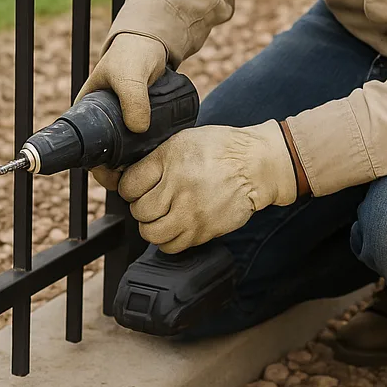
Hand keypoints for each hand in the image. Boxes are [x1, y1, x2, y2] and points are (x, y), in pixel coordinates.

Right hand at [76, 32, 168, 190]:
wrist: (156, 45)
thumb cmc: (134, 53)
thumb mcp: (130, 72)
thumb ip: (134, 96)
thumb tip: (139, 128)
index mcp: (88, 113)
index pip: (85, 151)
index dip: (96, 169)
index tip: (114, 178)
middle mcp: (104, 124)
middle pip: (106, 160)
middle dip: (119, 174)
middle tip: (137, 178)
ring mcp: (124, 126)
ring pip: (126, 157)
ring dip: (135, 168)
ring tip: (151, 171)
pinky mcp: (142, 126)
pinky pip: (142, 148)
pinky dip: (148, 158)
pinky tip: (160, 163)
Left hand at [118, 121, 297, 253]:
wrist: (257, 165)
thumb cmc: (222, 149)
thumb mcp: (184, 140)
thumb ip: (157, 159)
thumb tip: (132, 176)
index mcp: (170, 160)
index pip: (129, 186)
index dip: (130, 189)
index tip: (137, 189)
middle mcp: (179, 187)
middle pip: (139, 211)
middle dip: (142, 208)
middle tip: (152, 202)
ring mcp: (191, 212)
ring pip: (152, 234)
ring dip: (153, 227)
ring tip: (163, 217)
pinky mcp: (203, 231)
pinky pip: (173, 246)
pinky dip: (170, 240)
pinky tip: (178, 226)